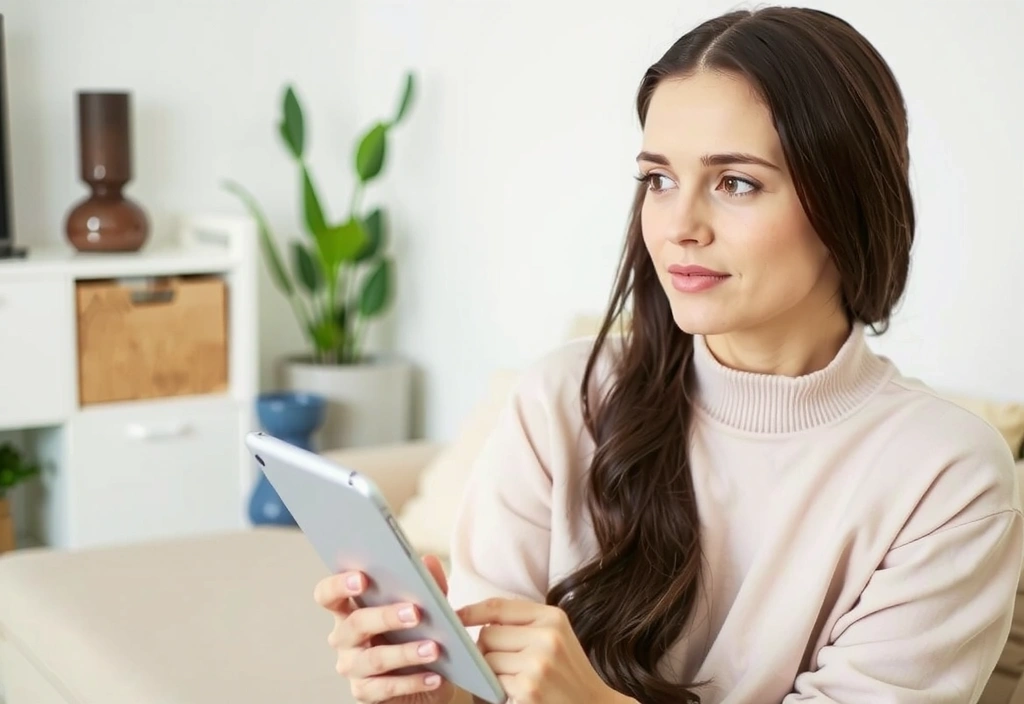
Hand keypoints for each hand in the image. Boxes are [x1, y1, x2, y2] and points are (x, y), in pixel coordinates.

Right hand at [313, 554, 454, 703]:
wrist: (430, 674)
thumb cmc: (417, 633)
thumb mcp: (427, 606)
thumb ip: (427, 584)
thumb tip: (429, 561)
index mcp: (350, 609)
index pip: (328, 595)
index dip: (339, 585)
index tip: (362, 577)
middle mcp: (344, 638)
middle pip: (355, 624)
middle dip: (385, 616)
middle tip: (415, 612)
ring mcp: (352, 667)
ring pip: (373, 659)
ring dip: (405, 652)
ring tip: (433, 648)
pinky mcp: (364, 693)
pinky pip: (385, 688)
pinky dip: (412, 681)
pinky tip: (434, 675)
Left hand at [458, 598, 631, 703]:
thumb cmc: (568, 673)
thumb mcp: (555, 637)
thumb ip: (522, 624)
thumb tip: (474, 620)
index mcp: (552, 617)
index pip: (498, 607)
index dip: (471, 611)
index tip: (455, 617)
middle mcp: (547, 635)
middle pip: (487, 635)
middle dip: (486, 651)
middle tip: (502, 665)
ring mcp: (538, 662)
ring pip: (487, 660)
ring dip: (490, 673)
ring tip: (511, 680)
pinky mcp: (529, 688)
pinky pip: (493, 683)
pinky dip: (496, 691)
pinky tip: (514, 694)